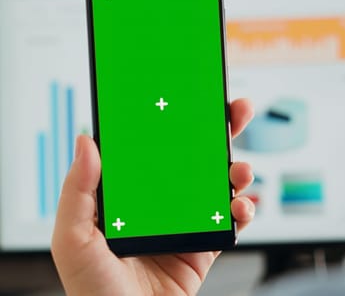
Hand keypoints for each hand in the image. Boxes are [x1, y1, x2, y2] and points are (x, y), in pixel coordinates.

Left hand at [52, 99, 254, 295]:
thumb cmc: (93, 291)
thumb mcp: (73, 238)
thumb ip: (78, 190)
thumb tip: (86, 140)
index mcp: (131, 194)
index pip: (155, 148)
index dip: (175, 121)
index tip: (191, 96)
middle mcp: (162, 203)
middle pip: (196, 158)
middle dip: (220, 131)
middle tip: (238, 110)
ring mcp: (187, 222)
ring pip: (219, 185)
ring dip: (237, 170)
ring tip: (240, 171)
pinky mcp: (205, 246)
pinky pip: (232, 221)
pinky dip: (245, 209)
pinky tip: (243, 206)